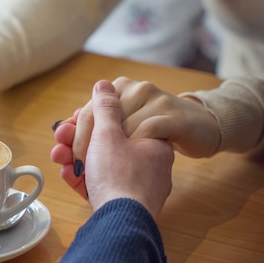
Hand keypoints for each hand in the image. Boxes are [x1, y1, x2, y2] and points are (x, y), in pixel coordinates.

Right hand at [51, 80, 173, 218]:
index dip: (93, 119)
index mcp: (154, 144)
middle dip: (78, 140)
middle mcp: (148, 166)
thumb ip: (104, 108)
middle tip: (60, 137)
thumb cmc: (119, 178)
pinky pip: (100, 185)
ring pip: (100, 165)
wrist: (120, 226)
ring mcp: (135, 188)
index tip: (73, 120)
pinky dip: (82, 178)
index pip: (121, 122)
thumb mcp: (108, 135)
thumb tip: (104, 84)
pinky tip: (65, 174)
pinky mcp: (122, 206)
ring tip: (57, 155)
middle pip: (107, 144)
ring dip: (75, 158)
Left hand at [71, 77, 220, 166]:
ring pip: (120, 129)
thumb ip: (95, 127)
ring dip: (104, 155)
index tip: (63, 156)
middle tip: (73, 168)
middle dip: (82, 146)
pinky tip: (124, 169)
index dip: (73, 136)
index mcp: (119, 88)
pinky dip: (132, 152)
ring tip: (91, 173)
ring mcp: (156, 100)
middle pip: (99, 120)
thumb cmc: (155, 132)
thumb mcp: (122, 128)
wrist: (202, 129)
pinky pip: (146, 132)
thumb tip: (62, 129)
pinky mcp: (173, 117)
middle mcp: (135, 89)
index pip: (86, 112)